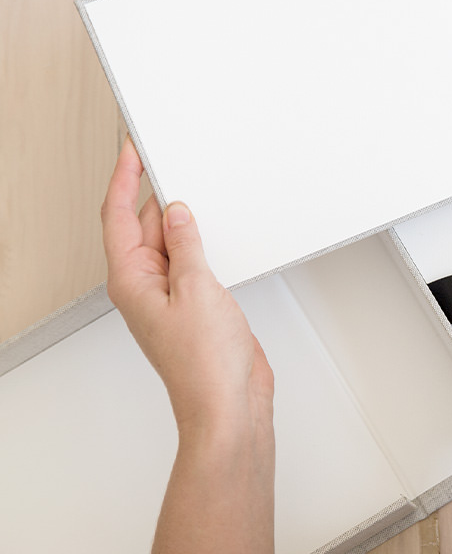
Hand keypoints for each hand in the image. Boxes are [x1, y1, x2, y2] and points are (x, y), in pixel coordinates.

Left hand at [101, 139, 273, 436]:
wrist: (228, 404)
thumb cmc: (204, 365)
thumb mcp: (197, 289)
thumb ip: (187, 245)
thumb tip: (178, 212)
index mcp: (132, 280)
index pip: (120, 215)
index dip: (124, 178)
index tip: (132, 149)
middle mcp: (146, 286)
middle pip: (144, 224)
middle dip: (155, 192)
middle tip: (169, 158)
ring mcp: (171, 295)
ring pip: (172, 242)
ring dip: (184, 218)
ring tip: (196, 188)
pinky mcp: (196, 303)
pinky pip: (192, 260)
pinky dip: (202, 240)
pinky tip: (214, 230)